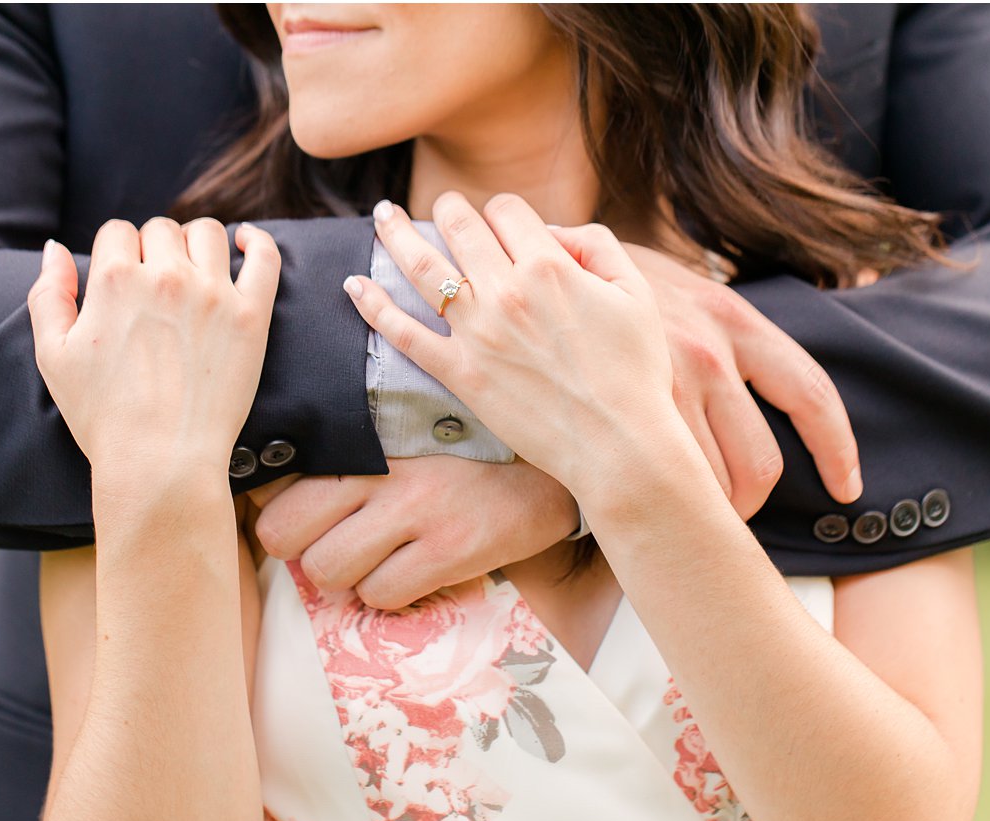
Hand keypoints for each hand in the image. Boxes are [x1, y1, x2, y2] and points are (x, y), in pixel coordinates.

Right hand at [27, 217, 280, 484]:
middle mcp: (167, 277)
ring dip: (196, 241)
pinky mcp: (251, 316)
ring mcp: (213, 294)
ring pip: (208, 233)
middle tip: (156, 285)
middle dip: (154, 248)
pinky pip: (264, 256)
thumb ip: (48, 295)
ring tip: (195, 266)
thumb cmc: (103, 416)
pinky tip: (245, 242)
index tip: (124, 277)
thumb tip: (54, 248)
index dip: (117, 252)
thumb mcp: (52, 354)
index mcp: (115, 279)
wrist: (160, 461)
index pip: (117, 232)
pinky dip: (256, 241)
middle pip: (161, 230)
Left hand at [248, 456, 576, 609]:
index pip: (274, 483)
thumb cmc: (458, 457)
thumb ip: (342, 455)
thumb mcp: (396, 439)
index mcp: (362, 438)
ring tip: (375, 560)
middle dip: (300, 550)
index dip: (276, 511)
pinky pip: (381, 594)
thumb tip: (266, 490)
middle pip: (283, 533)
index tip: (299, 519)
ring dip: (345, 578)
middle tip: (329, 546)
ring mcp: (416, 510)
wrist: (542, 474)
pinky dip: (388, 595)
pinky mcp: (449, 549)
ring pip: (327, 570)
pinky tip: (410, 572)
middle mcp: (381, 470)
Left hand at [343, 194, 680, 498]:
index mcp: (548, 266)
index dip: (504, 212)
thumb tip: (552, 233)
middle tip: (442, 208)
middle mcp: (505, 292)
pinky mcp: (459, 373)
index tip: (504, 224)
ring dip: (395, 234)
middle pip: (459, 226)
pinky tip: (354, 285)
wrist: (618, 443)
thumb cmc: (634, 372)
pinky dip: (373, 305)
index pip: (506, 210)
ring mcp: (476, 333)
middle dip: (448, 209)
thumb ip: (597, 246)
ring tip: (381, 217)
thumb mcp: (635, 292)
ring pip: (421, 267)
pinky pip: (403, 333)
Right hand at [624, 243, 862, 517]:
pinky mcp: (613, 409)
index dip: (836, 449)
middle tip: (728, 517)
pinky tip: (642, 512)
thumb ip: (721, 328)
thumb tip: (790, 345)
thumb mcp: (677, 288)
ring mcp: (659, 385)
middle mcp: (708, 352)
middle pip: (759, 462)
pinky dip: (656, 503)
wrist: (537, 266)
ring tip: (680, 521)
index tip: (845, 488)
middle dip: (747, 503)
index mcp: (732, 319)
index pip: (811, 393)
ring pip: (707, 483)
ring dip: (700, 514)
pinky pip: (655, 478)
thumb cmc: (608, 286)